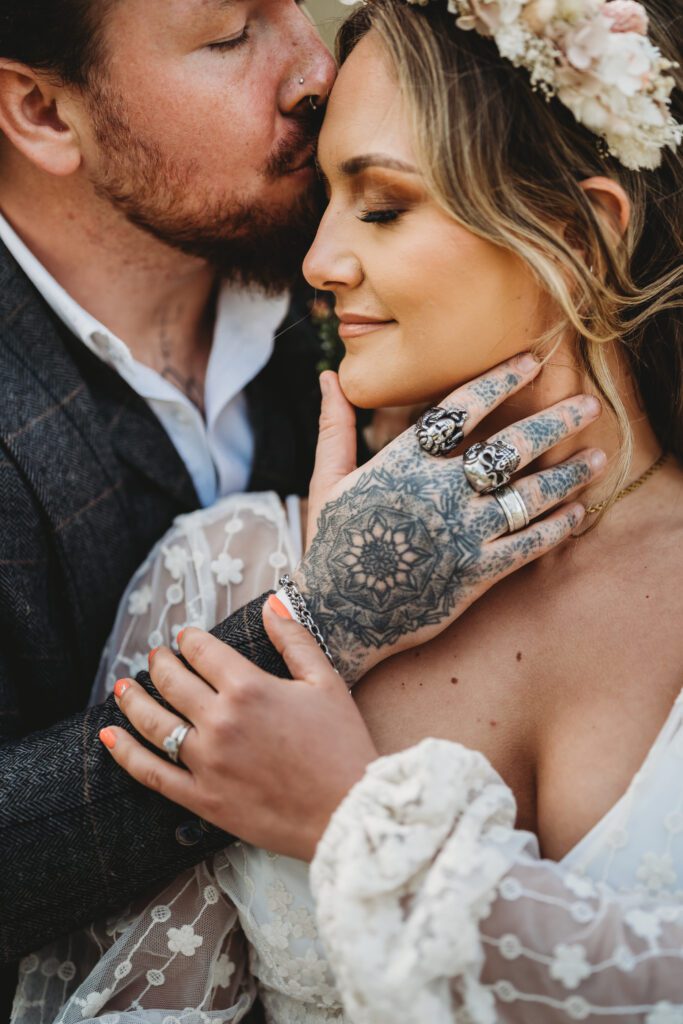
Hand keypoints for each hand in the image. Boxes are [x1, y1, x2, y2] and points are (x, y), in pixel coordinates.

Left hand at [100, 602, 377, 861]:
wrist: (347, 813)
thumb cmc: (342, 745)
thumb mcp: (326, 682)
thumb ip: (294, 639)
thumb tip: (272, 603)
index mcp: (249, 688)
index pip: (202, 651)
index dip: (189, 639)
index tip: (185, 636)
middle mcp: (219, 721)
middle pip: (172, 681)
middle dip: (160, 662)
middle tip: (156, 655)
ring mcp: (206, 762)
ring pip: (154, 723)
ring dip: (134, 699)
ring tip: (124, 685)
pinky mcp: (201, 799)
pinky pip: (151, 773)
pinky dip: (125, 754)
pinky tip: (109, 736)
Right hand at [299, 354, 605, 681]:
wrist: (336, 616)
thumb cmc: (331, 544)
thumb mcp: (327, 480)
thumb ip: (336, 426)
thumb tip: (327, 375)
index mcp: (402, 463)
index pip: (462, 408)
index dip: (500, 380)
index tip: (531, 362)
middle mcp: (438, 493)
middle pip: (510, 446)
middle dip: (555, 422)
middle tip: (589, 405)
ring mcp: (461, 535)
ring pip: (529, 495)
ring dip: (568, 474)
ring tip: (597, 458)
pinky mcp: (476, 574)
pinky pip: (529, 545)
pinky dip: (558, 527)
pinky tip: (577, 512)